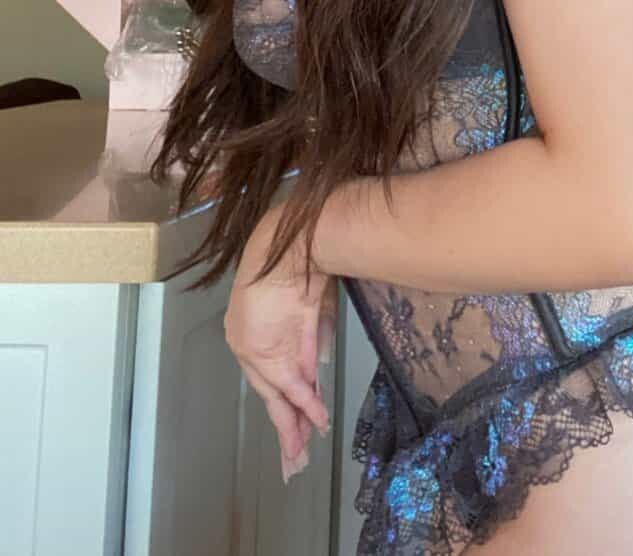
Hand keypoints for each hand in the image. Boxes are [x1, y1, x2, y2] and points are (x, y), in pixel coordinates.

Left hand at [224, 204, 335, 480]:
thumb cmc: (299, 260)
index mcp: (254, 329)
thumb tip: (316, 369)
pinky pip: (291, 385)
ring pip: (277, 397)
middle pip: (270, 393)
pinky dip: (305, 406)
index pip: (268, 373)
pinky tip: (315, 425)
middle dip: (284, 425)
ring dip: (292, 426)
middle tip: (292, 456)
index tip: (293, 420)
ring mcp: (256, 350)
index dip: (282, 400)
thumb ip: (308, 340)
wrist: (291, 243)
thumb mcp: (308, 305)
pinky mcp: (268, 352)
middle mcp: (249, 344)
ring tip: (300, 455)